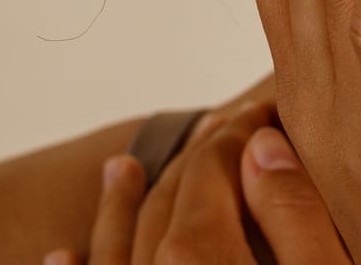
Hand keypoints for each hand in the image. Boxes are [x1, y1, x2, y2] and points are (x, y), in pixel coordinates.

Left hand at [44, 98, 351, 264]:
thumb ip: (297, 218)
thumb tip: (263, 148)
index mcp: (204, 256)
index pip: (214, 167)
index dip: (244, 129)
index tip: (271, 110)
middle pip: (168, 200)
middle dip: (196, 157)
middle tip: (226, 129)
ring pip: (118, 247)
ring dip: (119, 204)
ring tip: (121, 170)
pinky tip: (63, 256)